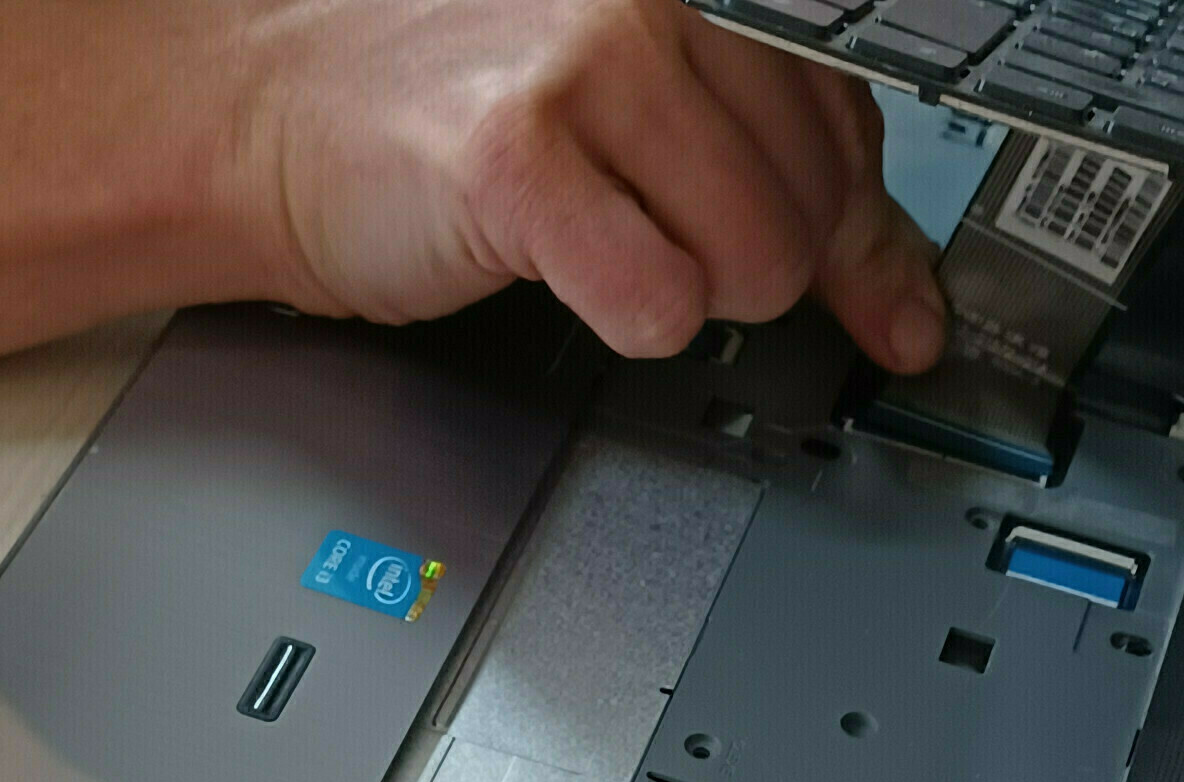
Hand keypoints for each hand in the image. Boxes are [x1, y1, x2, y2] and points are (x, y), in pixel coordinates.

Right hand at [209, 0, 946, 367]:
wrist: (276, 119)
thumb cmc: (455, 111)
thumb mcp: (647, 116)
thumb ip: (784, 182)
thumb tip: (907, 304)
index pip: (854, 126)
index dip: (860, 236)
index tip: (883, 306)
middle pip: (811, 213)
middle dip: (750, 269)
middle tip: (655, 240)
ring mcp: (590, 61)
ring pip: (753, 263)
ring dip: (685, 294)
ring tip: (603, 245)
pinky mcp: (520, 153)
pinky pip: (656, 300)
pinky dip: (625, 318)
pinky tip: (571, 270)